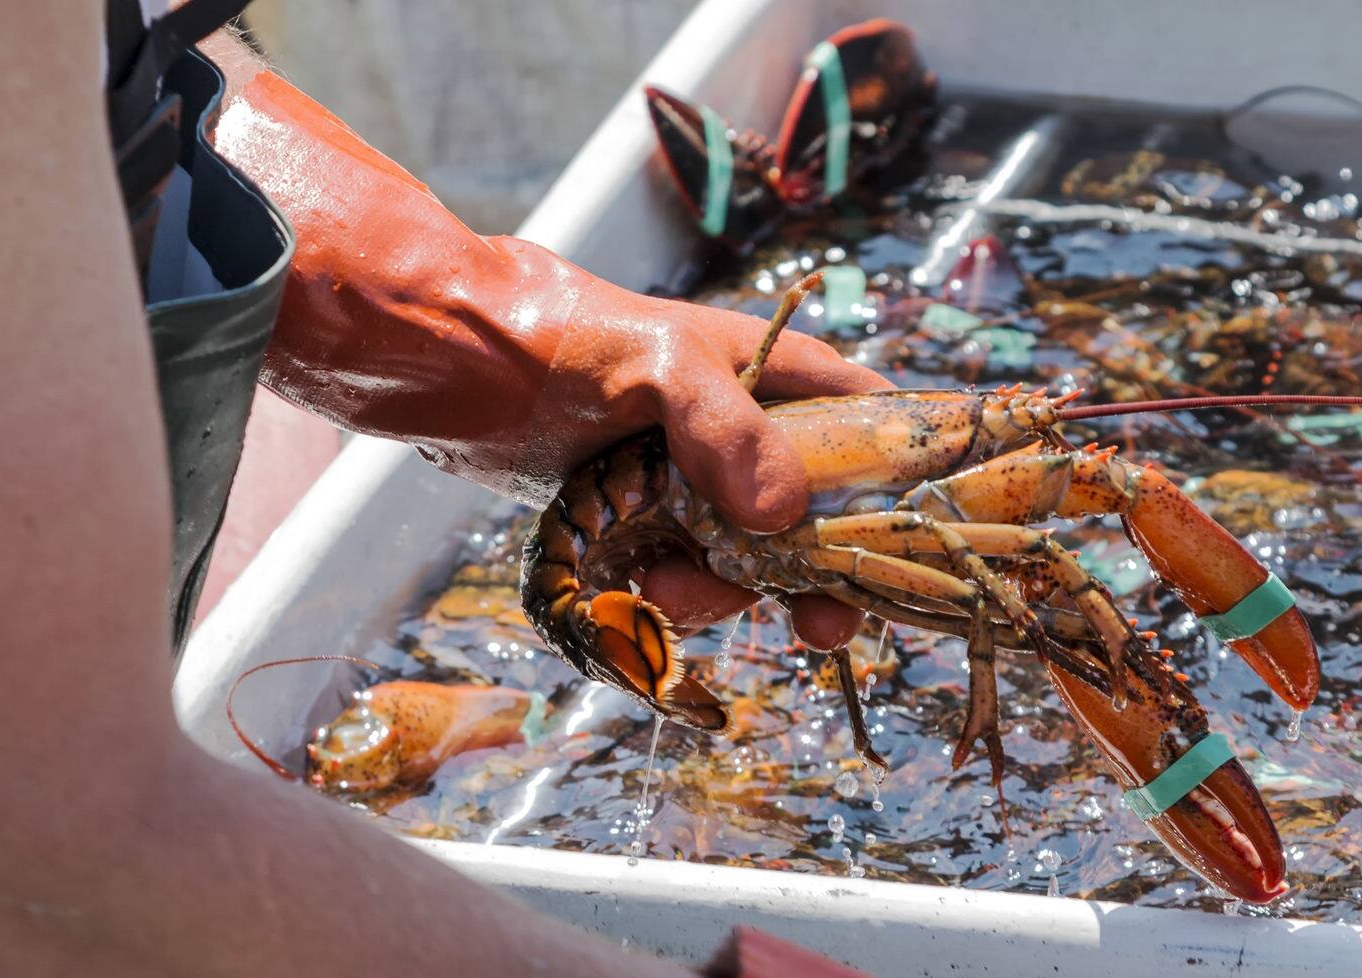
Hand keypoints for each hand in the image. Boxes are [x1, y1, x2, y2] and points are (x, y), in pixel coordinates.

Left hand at [214, 69, 888, 650]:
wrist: (446, 363)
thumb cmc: (559, 338)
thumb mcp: (658, 368)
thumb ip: (731, 431)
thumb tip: (786, 518)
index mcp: (773, 373)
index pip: (873, 417)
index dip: (904, 478)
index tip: (914, 544)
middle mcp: (745, 428)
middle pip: (820, 514)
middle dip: (815, 573)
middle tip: (819, 626)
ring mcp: (694, 478)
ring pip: (749, 558)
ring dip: (722, 592)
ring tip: (661, 589)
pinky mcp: (644, 518)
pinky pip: (686, 575)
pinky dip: (670, 598)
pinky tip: (635, 593)